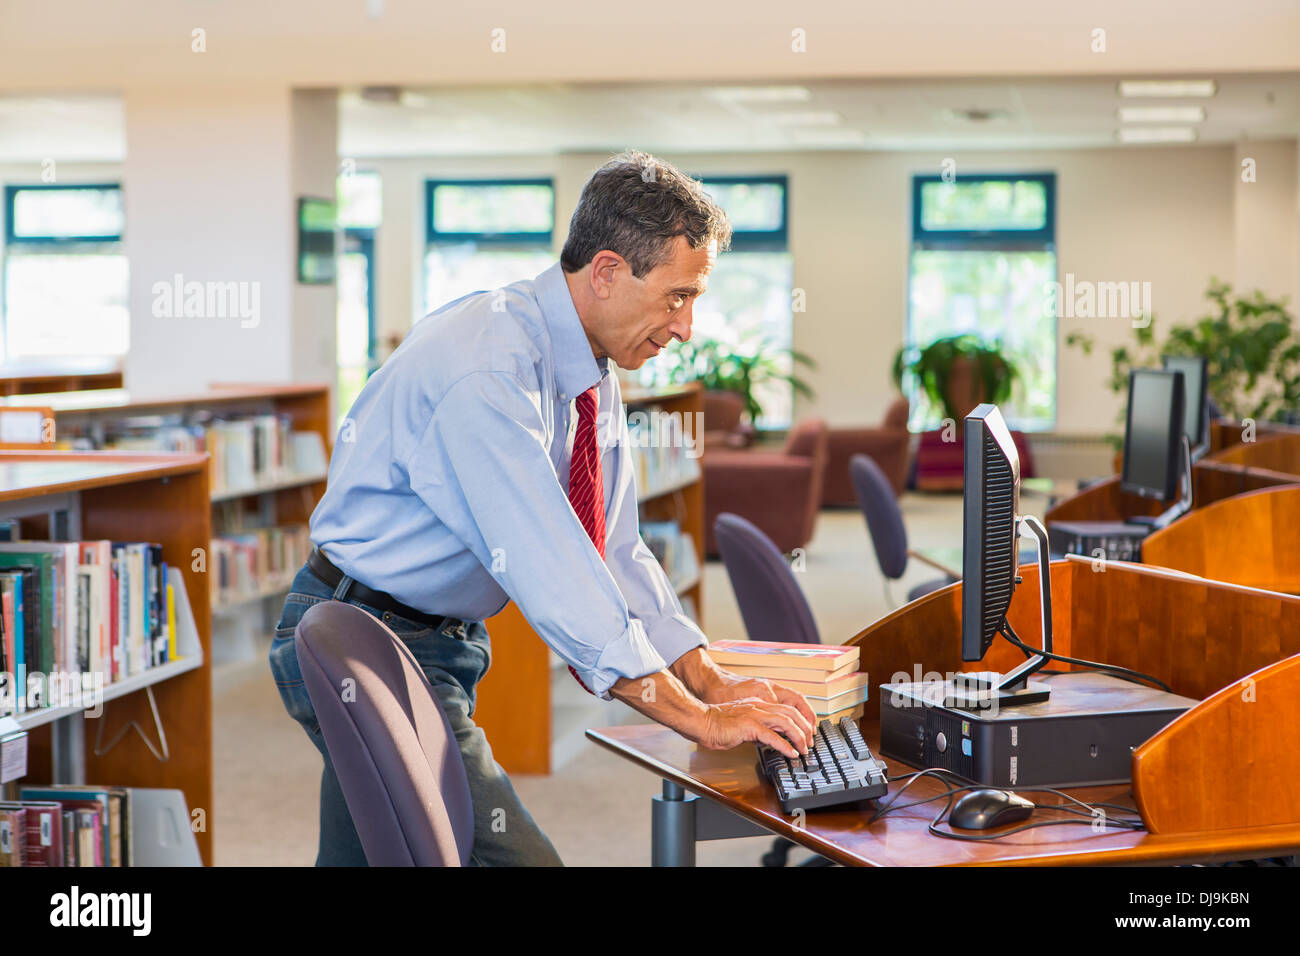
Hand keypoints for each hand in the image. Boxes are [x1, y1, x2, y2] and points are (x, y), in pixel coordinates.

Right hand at [695, 698, 813, 757]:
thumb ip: (757, 729)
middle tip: (810, 743)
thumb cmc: (717, 724)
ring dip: (798, 737)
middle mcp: (759, 706)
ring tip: (804, 749)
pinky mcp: (749, 726)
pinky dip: (785, 745)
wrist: (701, 722)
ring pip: (785, 722)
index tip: (806, 733)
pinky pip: (772, 736)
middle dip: (805, 728)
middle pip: (791, 713)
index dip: (800, 720)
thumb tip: (769, 741)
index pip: (786, 709)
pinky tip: (791, 753)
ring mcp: (754, 715)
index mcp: (758, 704)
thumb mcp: (743, 725)